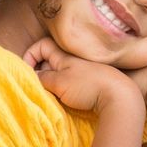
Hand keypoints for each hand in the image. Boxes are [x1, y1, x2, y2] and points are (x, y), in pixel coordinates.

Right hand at [25, 38, 139, 116]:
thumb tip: (32, 76)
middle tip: (38, 86)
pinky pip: (70, 83)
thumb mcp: (59, 82)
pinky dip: (63, 91)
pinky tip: (65, 101)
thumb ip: (42, 78)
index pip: (42, 45)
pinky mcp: (91, 84)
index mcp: (65, 55)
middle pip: (49, 61)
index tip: (27, 70)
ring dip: (51, 84)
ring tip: (50, 96)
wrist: (119, 96)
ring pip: (59, 74)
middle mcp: (73, 60)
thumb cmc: (88, 86)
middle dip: (40, 72)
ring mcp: (82, 72)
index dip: (31, 54)